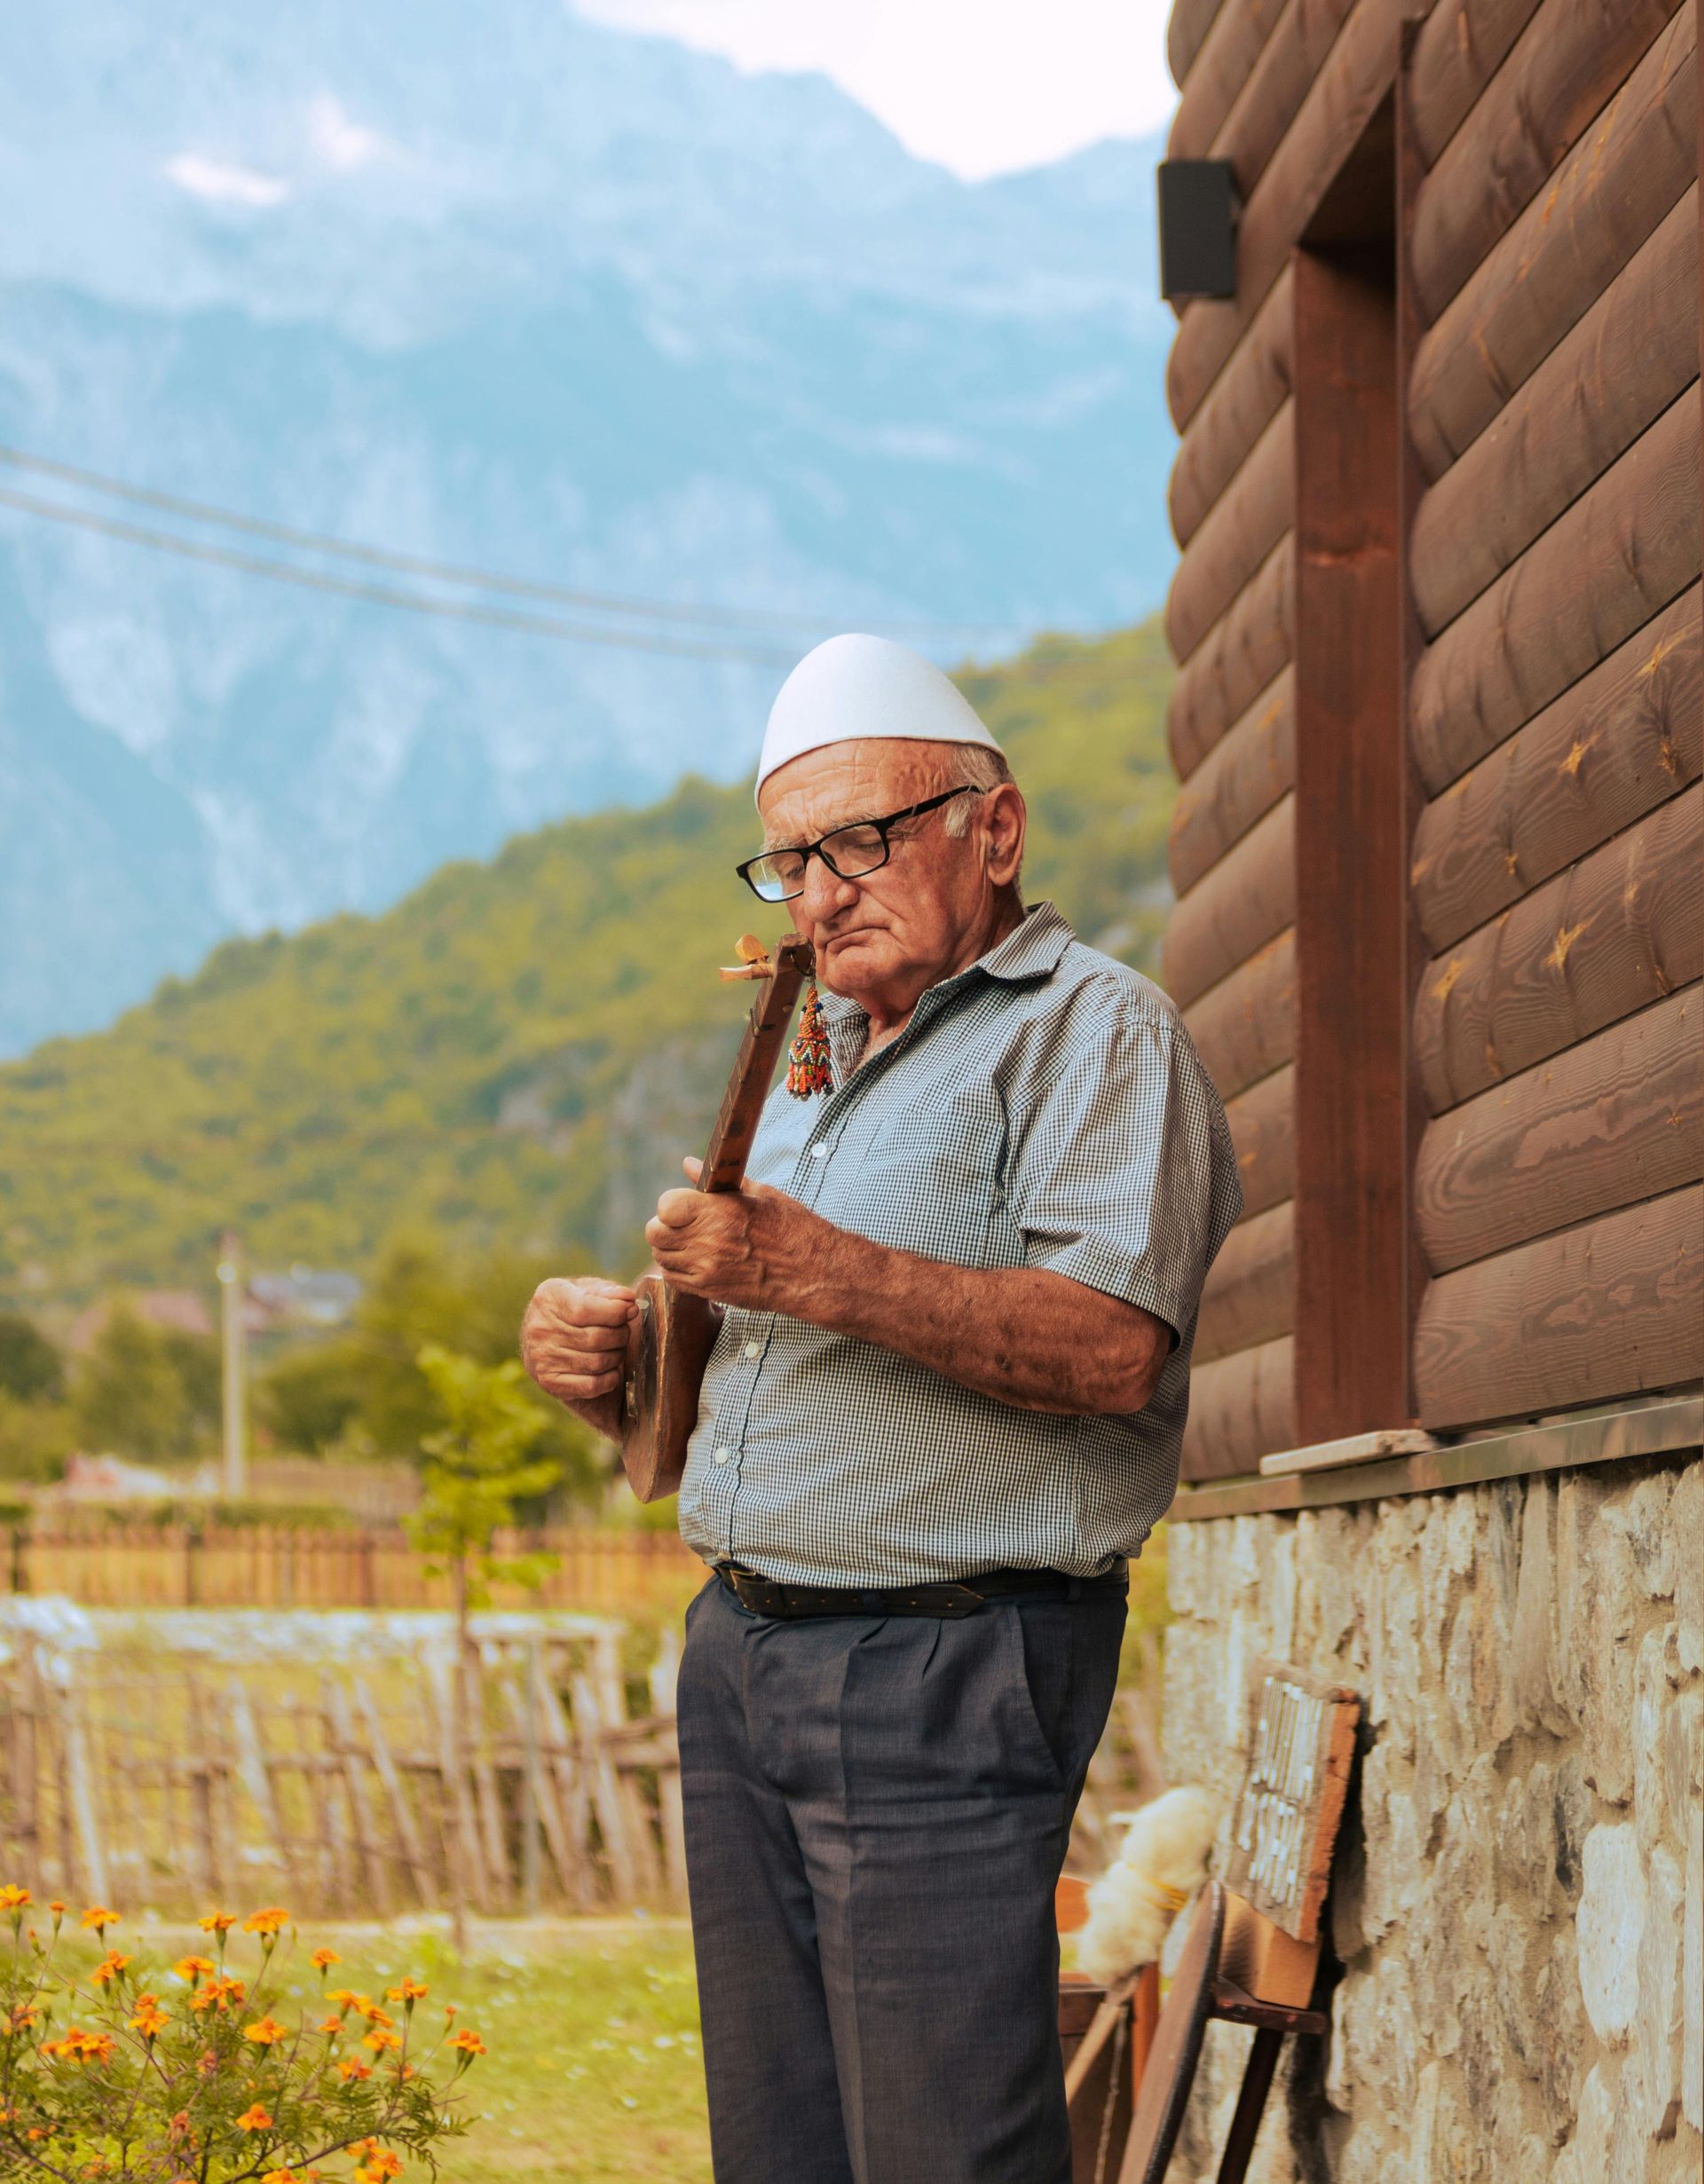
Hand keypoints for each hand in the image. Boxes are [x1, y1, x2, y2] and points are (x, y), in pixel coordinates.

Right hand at [520, 1275, 637, 1439]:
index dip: (616, 1312)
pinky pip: (591, 1385)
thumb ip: (609, 1292)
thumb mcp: (588, 1290)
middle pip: (596, 1338)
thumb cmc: (573, 1308)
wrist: (544, 1337)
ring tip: (616, 1348)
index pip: (586, 1309)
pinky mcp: (549, 1382)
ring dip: (617, 1356)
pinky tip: (612, 1369)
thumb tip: (628, 1300)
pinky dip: (610, 1379)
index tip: (631, 1311)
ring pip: (597, 1362)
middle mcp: (540, 1329)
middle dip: (621, 1335)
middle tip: (624, 1332)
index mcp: (548, 1298)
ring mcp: (542, 1358)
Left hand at [645, 1157, 827, 1312]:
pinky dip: (678, 1269)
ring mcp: (707, 1269)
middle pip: (656, 1233)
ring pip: (662, 1257)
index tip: (682, 1206)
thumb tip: (688, 1163)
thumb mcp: (759, 1194)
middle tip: (681, 1224)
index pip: (666, 1206)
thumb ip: (717, 1181)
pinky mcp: (710, 1290)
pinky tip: (696, 1261)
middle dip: (664, 1226)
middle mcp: (708, 1241)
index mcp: (720, 1212)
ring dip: (670, 1248)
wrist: (812, 1272)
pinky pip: (673, 1279)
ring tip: (691, 1242)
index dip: (670, 1205)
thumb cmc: (792, 1228)